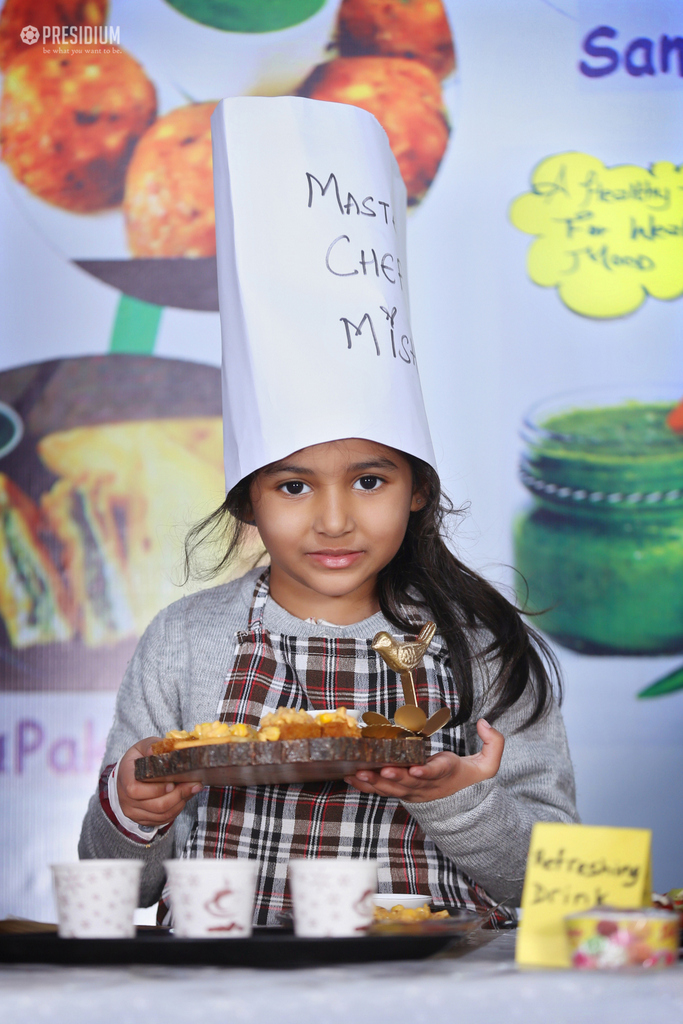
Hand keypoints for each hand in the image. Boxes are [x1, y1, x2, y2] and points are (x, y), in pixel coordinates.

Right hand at [117, 738, 202, 826]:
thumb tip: (155, 750)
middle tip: (194, 785)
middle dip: (178, 795)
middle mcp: (127, 800)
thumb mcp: (140, 748)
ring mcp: (134, 812)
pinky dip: (176, 810)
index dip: (157, 789)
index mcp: (125, 779)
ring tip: (192, 790)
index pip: (137, 791)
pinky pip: (163, 819)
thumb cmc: (136, 761)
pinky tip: (184, 798)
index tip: (173, 783)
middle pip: (155, 805)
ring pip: (162, 814)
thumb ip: (150, 746)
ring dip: (180, 803)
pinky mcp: (143, 819)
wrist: (126, 776)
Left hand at [345, 719, 503, 802]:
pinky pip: (381, 791)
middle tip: (380, 769)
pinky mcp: (402, 792)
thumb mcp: (489, 765)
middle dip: (393, 776)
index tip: (416, 770)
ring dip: (375, 781)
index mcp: (447, 773)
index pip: (437, 773)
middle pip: (408, 782)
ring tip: (359, 772)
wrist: (461, 807)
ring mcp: (413, 791)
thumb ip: (494, 743)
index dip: (426, 772)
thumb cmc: (470, 780)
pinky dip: (366, 785)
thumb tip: (484, 722)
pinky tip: (351, 777)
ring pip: (391, 788)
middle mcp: (427, 785)